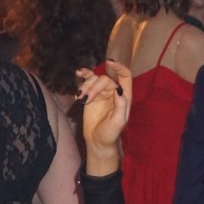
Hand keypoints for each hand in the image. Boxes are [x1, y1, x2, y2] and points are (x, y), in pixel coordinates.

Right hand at [76, 60, 131, 175]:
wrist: (97, 141)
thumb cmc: (110, 133)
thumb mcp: (118, 121)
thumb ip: (120, 105)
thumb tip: (118, 88)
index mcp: (125, 96)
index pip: (125, 76)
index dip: (119, 67)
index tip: (109, 63)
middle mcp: (114, 91)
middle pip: (104, 79)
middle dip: (94, 86)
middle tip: (85, 99)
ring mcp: (102, 92)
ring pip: (94, 79)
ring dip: (85, 86)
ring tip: (79, 98)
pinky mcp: (91, 95)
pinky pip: (87, 82)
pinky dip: (82, 79)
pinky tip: (78, 74)